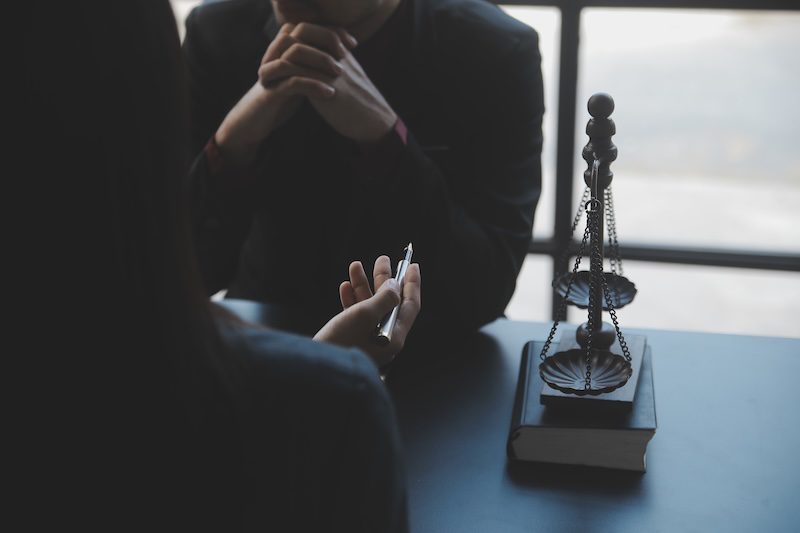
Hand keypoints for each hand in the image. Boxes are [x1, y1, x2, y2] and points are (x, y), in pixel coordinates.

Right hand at [216, 23, 354, 165]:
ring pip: (294, 53)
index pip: (308, 27)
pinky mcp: (269, 91)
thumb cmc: (281, 99)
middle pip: (300, 33)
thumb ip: (312, 64)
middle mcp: (275, 54)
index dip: (331, 31)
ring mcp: (271, 71)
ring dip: (320, 61)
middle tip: (346, 55)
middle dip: (326, 41)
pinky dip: (313, 85)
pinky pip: (292, 82)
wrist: (255, 122)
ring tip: (339, 73)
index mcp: (283, 49)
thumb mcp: (299, 77)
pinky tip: (330, 93)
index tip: (353, 44)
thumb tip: (338, 57)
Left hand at [257, 23, 396, 142]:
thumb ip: (331, 65)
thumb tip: (310, 63)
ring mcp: (330, 67)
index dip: (289, 39)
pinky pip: (296, 73)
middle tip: (267, 62)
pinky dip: (279, 78)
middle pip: (301, 31)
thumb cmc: (360, 103)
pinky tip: (271, 89)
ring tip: (263, 76)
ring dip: (274, 63)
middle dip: (279, 45)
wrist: (374, 120)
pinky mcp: (325, 85)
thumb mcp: (347, 77)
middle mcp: (335, 52)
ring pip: (295, 50)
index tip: (276, 56)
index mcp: (340, 48)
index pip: (310, 28)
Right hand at [314, 256, 420, 366]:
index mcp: (394, 336)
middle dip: (384, 279)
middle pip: (389, 302)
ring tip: (355, 265)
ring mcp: (368, 340)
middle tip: (381, 259)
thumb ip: (385, 298)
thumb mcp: (366, 314)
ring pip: (370, 306)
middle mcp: (384, 339)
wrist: (317, 370)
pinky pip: (356, 315)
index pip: (410, 305)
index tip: (412, 265)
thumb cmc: (342, 342)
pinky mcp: (351, 340)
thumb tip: (394, 286)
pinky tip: (345, 287)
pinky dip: (351, 299)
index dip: (411, 283)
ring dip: (363, 285)